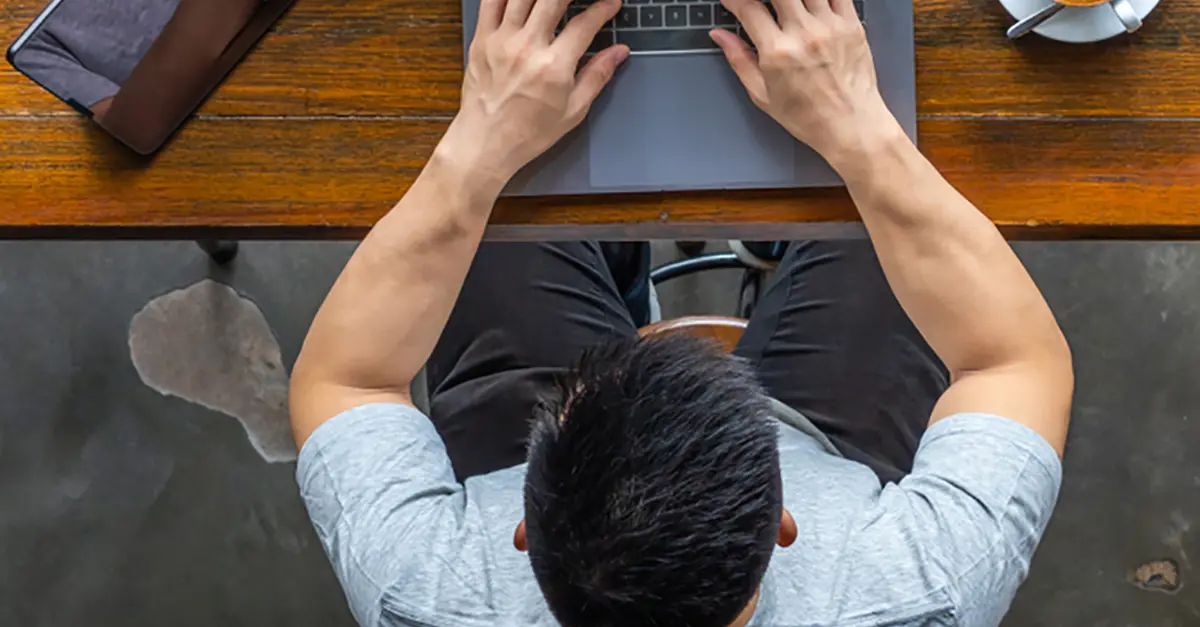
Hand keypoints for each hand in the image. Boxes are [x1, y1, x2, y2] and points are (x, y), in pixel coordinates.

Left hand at [441, 0, 629, 185]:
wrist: (486, 143)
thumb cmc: (528, 132)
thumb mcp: (573, 110)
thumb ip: (597, 75)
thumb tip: (618, 53)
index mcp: (553, 67)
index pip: (585, 24)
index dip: (603, 8)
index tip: (611, 3)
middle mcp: (527, 48)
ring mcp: (501, 41)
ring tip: (553, 0)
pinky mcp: (481, 40)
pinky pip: (491, 1)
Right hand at [711, 0, 900, 162]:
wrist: (850, 125)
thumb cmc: (808, 116)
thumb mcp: (763, 94)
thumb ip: (740, 60)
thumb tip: (721, 37)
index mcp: (778, 53)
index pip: (749, 9)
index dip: (735, 0)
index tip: (731, 0)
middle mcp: (803, 34)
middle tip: (761, 5)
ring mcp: (830, 26)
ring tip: (787, 7)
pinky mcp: (851, 24)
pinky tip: (813, 4)